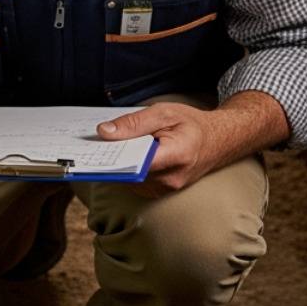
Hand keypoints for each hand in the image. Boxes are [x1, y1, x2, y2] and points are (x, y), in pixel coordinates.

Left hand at [96, 91, 289, 197]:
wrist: (218, 141)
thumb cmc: (192, 124)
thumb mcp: (164, 113)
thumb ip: (133, 123)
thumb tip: (104, 132)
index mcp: (175, 156)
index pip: (135, 163)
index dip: (112, 158)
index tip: (92, 150)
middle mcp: (170, 179)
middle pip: (127, 174)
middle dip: (108, 159)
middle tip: (88, 145)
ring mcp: (165, 189)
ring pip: (128, 181)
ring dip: (115, 165)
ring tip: (102, 148)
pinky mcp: (159, 192)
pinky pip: (133, 183)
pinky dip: (124, 170)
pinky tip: (119, 155)